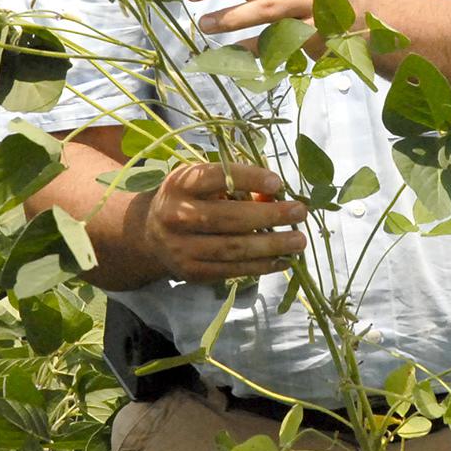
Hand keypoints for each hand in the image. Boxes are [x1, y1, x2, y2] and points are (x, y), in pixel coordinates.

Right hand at [132, 162, 307, 283]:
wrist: (150, 234)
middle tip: (299, 212)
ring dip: (271, 245)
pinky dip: (261, 266)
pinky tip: (283, 260)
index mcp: (180, 185)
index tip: (277, 182)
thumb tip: (276, 195)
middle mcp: (177, 216)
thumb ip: (235, 183)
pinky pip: (232, 270)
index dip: (248, 178)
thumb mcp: (202, 181)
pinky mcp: (192, 272)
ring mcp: (182, 248)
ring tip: (298, 240)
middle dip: (269, 215)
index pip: (215, 178)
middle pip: (228, 218)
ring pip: (233, 248)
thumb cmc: (188, 199)